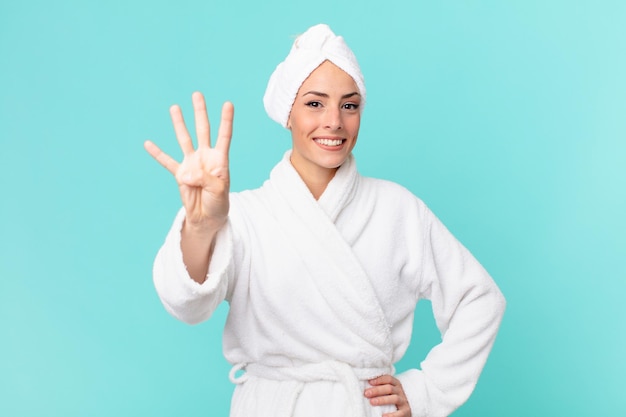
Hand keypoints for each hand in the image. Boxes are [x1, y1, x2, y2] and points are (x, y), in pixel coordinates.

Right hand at [144, 92, 233, 231]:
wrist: (208, 218)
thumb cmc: (219, 203)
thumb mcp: (218, 191)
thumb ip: (205, 179)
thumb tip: (186, 173)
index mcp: (220, 160)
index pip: (224, 136)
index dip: (226, 120)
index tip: (228, 103)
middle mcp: (206, 157)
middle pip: (202, 130)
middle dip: (200, 112)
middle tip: (197, 94)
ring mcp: (192, 164)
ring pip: (184, 139)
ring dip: (179, 124)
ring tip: (175, 107)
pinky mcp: (180, 174)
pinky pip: (167, 162)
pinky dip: (157, 154)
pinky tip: (148, 143)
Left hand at [365, 375, 411, 416]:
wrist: (404, 410)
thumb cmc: (391, 398)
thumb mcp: (387, 391)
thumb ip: (380, 387)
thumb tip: (364, 384)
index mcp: (396, 384)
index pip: (388, 378)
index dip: (379, 379)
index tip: (369, 382)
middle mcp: (400, 391)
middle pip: (389, 388)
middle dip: (377, 390)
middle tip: (366, 393)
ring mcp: (403, 401)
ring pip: (395, 398)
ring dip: (382, 400)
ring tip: (372, 402)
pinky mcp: (405, 412)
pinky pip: (400, 413)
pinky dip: (391, 415)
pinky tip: (383, 416)